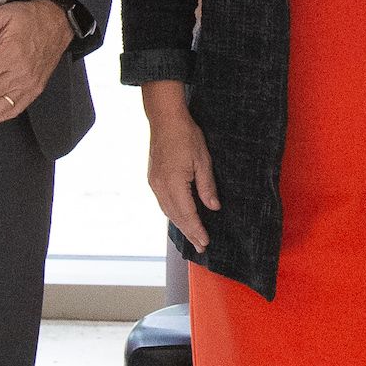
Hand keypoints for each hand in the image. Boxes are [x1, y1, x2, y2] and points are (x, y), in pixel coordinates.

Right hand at [144, 89, 219, 252]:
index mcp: (174, 183)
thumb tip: (213, 207)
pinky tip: (180, 217)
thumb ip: (207, 187)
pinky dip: (173, 213)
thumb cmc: (186, 136)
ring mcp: (154, 182)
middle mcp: (160, 186)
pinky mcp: (153, 178)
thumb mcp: (203, 161)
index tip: (205, 242)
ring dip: (180, 225)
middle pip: (175, 217)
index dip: (197, 229)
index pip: (187, 214)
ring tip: (192, 236)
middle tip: (200, 247)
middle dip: (189, 233)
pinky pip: (163, 202)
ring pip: (167, 211)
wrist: (165, 119)